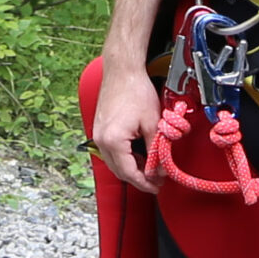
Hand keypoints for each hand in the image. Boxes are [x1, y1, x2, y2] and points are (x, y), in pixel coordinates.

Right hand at [93, 61, 162, 196]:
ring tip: (150, 167)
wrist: (122, 71)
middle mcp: (101, 141)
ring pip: (115, 163)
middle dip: (139, 178)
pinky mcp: (100, 130)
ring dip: (132, 167)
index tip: (157, 186)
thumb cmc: (136, 91)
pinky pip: (112, 152)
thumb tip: (159, 168)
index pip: (129, 173)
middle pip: (120, 171)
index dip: (145, 183)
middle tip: (157, 180)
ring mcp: (98, 135)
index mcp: (113, 141)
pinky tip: (139, 154)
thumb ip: (156, 149)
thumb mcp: (152, 122)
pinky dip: (125, 157)